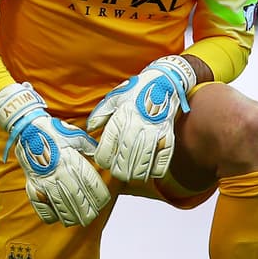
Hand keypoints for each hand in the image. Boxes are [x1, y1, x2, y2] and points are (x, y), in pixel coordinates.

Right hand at [0, 83, 108, 226]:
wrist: (27, 129)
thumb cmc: (53, 132)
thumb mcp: (76, 136)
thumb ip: (90, 148)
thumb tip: (101, 157)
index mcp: (71, 160)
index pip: (89, 184)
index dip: (98, 196)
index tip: (103, 201)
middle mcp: (58, 173)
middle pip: (76, 199)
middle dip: (86, 211)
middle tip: (92, 216)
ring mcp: (44, 181)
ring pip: (60, 206)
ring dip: (71, 216)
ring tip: (78, 221)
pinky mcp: (32, 186)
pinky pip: (40, 206)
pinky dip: (49, 215)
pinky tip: (57, 217)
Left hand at [86, 55, 197, 183]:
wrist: (165, 82)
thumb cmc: (138, 90)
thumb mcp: (115, 97)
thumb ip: (100, 114)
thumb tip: (89, 128)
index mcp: (121, 116)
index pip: (108, 145)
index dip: (103, 159)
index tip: (103, 162)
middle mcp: (137, 125)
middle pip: (125, 157)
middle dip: (119, 170)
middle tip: (117, 173)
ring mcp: (154, 131)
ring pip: (143, 160)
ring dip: (137, 172)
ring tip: (131, 176)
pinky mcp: (167, 134)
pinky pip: (163, 157)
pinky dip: (157, 168)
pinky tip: (151, 172)